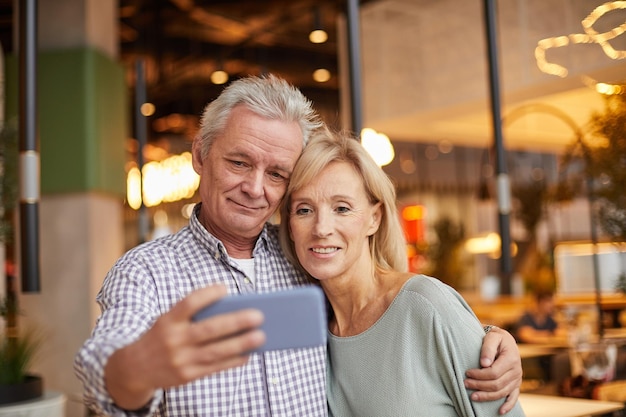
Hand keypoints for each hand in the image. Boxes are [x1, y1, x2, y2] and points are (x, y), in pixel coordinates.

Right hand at [104, 285, 265, 409]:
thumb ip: (192, 316)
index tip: (225, 288)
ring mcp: (180, 360)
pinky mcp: (186, 376)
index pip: (188, 304)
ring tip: (261, 336)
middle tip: (259, 316)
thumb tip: (231, 310)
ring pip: (215, 351)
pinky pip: (214, 367)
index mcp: (167, 320)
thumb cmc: (161, 336)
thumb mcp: (168, 321)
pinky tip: (247, 354)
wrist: (135, 368)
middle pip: (208, 330)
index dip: (207, 295)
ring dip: (241, 344)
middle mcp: (173, 340)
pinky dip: (232, 361)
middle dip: (235, 323)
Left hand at [464, 326, 522, 414]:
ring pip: (502, 392)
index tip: (467, 373)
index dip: (479, 375)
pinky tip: (499, 411)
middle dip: (479, 385)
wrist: (505, 340)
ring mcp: (517, 379)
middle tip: (465, 383)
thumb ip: (488, 348)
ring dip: (487, 396)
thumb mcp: (492, 336)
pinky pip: (514, 397)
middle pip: (497, 384)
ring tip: (472, 396)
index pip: (494, 372)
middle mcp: (516, 371)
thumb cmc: (496, 338)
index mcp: (511, 359)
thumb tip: (484, 363)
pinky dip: (508, 406)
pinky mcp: (516, 384)